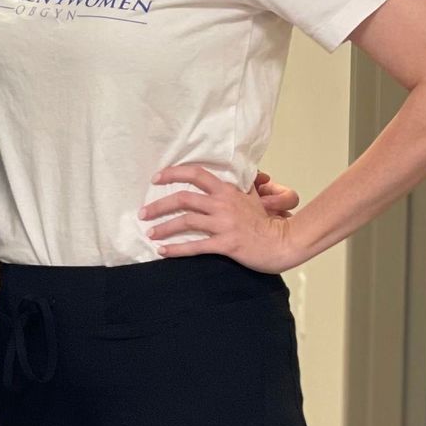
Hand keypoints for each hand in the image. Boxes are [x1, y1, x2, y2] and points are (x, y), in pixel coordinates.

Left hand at [140, 164, 299, 273]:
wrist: (283, 242)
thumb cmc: (267, 221)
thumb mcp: (252, 197)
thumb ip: (238, 187)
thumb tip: (231, 176)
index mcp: (227, 190)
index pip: (196, 174)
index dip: (173, 174)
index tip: (156, 178)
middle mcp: (223, 204)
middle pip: (184, 198)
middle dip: (159, 205)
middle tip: (143, 213)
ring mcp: (224, 224)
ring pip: (186, 221)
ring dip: (164, 227)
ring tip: (150, 233)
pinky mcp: (226, 244)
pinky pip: (196, 246)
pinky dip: (176, 249)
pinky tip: (163, 251)